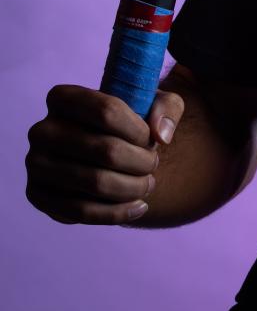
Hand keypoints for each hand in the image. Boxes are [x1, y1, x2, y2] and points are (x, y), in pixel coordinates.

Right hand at [25, 84, 183, 224]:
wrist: (102, 152)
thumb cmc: (129, 123)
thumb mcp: (154, 103)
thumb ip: (167, 108)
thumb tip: (161, 135)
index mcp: (64, 98)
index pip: (107, 111)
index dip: (138, 130)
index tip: (150, 139)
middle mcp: (42, 129)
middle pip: (105, 150)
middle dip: (141, 162)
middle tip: (153, 165)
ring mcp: (36, 164)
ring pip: (95, 182)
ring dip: (132, 188)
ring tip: (148, 185)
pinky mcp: (38, 195)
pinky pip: (80, 211)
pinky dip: (116, 213)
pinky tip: (139, 207)